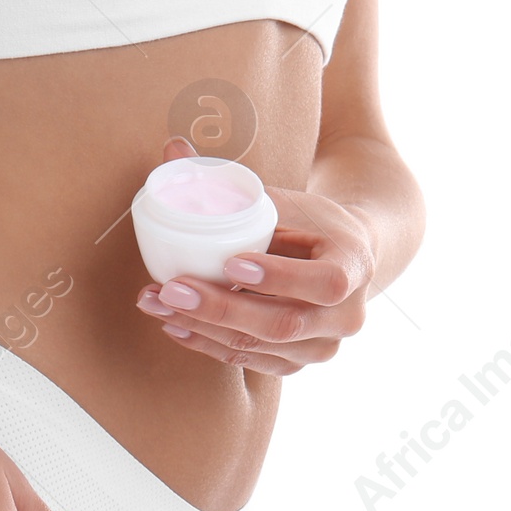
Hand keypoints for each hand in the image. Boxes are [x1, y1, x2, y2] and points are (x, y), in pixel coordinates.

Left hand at [136, 142, 375, 376]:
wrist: (342, 259)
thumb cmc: (310, 222)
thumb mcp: (285, 198)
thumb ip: (231, 179)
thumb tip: (171, 146)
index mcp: (354, 267)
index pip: (323, 283)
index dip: (278, 278)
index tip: (231, 263)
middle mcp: (346, 317)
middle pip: (283, 324)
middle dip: (221, 308)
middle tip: (172, 289)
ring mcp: (322, 347)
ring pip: (259, 347)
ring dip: (202, 327)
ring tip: (156, 303)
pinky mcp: (295, 364)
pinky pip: (248, 362)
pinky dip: (207, 344)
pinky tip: (173, 325)